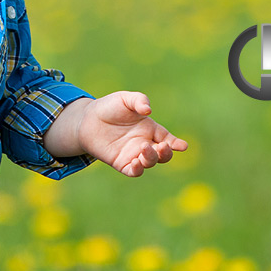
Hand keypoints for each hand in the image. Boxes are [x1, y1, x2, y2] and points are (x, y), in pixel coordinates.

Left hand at [71, 91, 188, 177]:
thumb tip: (148, 110)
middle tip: (162, 146)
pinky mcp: (121, 163)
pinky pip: (134, 171)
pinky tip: (136, 162)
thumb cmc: (109, 107)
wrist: (87, 120)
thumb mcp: (125, 99)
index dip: (177, 143)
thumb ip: (138, 101)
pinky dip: (138, 169)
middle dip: (166, 153)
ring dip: (151, 158)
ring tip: (143, 147)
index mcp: (150, 129)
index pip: (168, 139)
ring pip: (150, 162)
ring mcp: (134, 154)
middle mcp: (145, 143)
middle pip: (163, 154)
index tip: (182, 146)